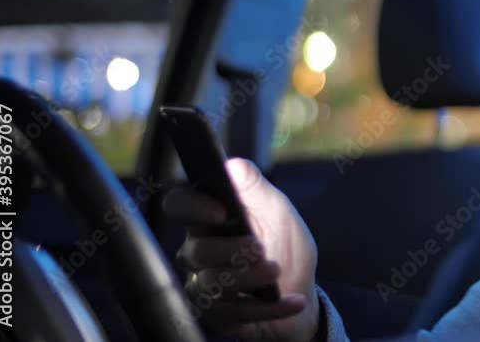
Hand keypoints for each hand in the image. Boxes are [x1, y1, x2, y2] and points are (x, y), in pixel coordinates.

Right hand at [164, 158, 320, 341]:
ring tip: (276, 272)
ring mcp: (203, 285)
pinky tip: (293, 301)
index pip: (178, 206)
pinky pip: (231, 314)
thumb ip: (255, 188)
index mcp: (208, 219)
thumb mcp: (278, 210)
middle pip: (195, 251)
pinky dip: (268, 307)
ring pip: (210, 284)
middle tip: (261, 249)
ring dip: (249, 277)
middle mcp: (198, 251)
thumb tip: (233, 165)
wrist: (300, 287)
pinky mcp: (216, 315)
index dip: (192, 207)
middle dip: (232, 250)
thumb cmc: (283, 243)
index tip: (220, 211)